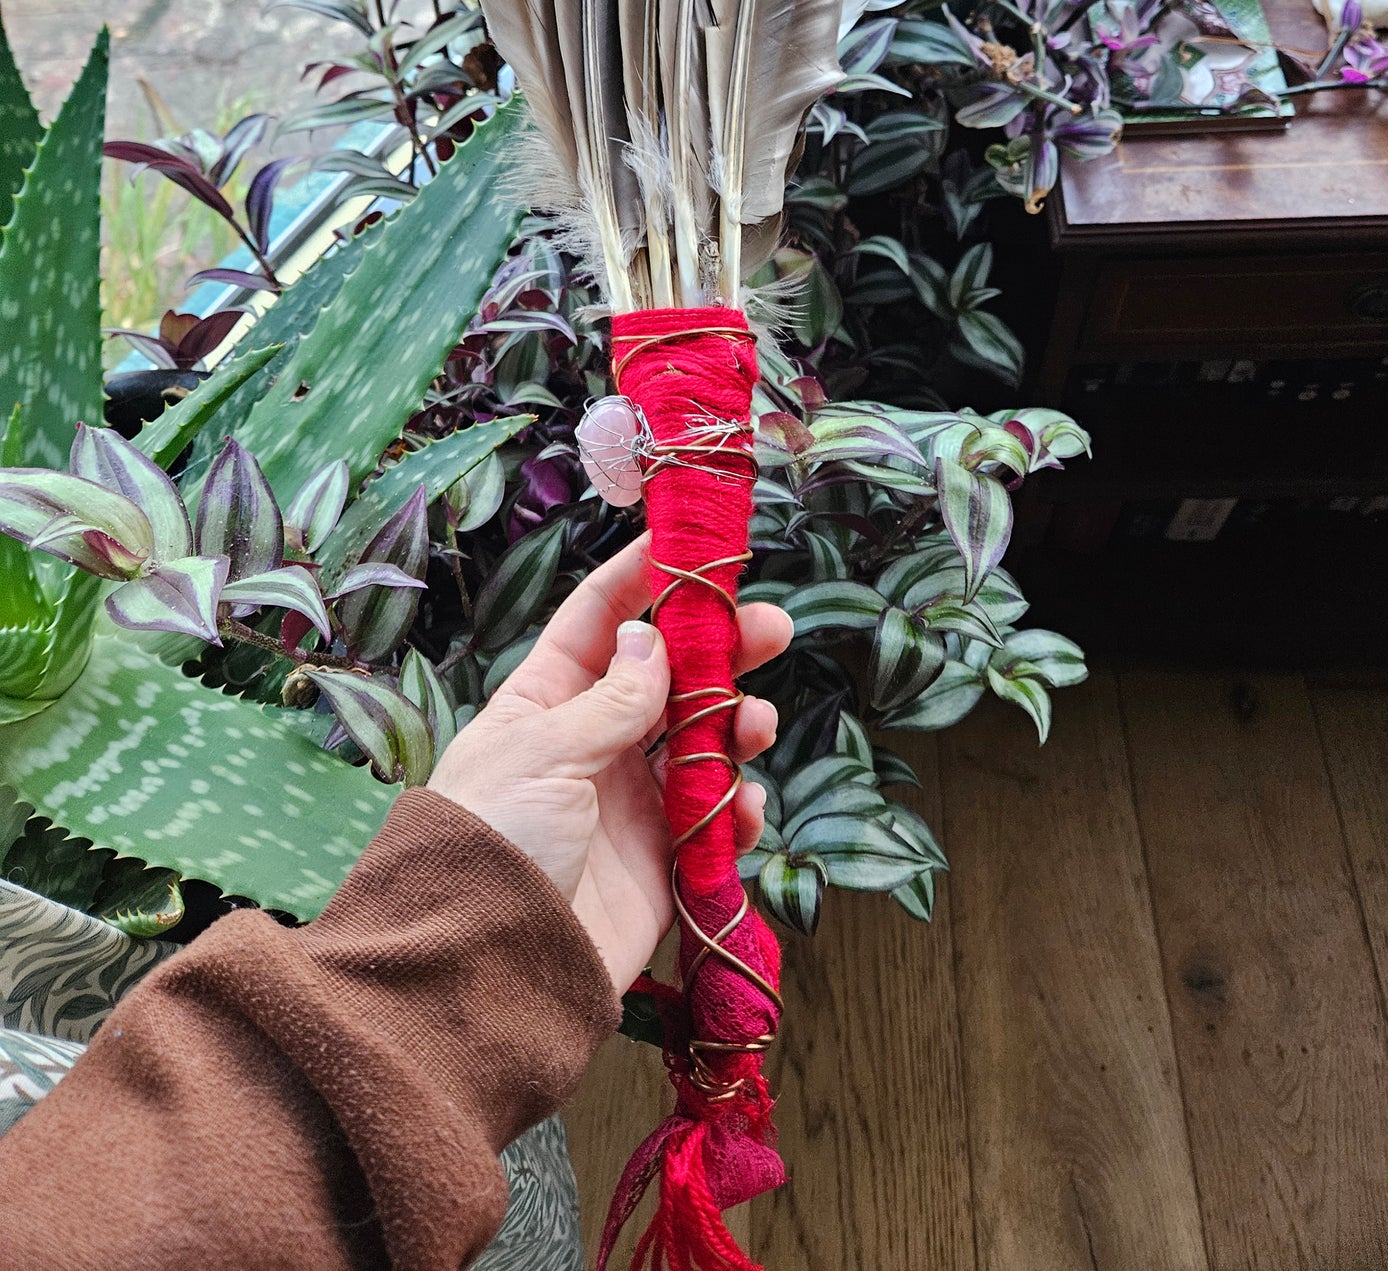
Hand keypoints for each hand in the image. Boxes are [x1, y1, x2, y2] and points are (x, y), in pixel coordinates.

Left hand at [429, 534, 792, 992]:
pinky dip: (739, 808)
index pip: (597, 622)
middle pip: (667, 677)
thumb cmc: (491, 845)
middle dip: (719, 649)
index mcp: (543, 703)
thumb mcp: (541, 754)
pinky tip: (745, 804)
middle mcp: (589, 744)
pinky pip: (714, 820)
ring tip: (757, 721)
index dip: (642, 578)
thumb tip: (654, 639)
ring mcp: (628, 802)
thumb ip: (611, 700)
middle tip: (771, 628)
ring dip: (738, 723)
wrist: (488, 973)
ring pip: (702, 741)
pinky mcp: (660, 861)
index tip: (691, 543)